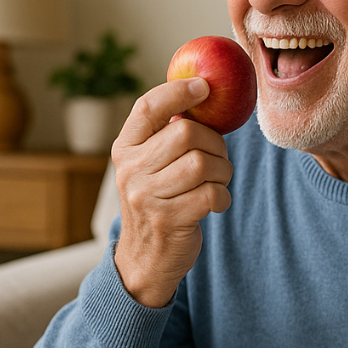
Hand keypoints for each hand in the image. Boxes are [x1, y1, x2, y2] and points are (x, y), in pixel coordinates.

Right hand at [111, 77, 233, 307]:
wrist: (144, 260)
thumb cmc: (158, 202)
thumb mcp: (149, 167)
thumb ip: (166, 136)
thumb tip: (203, 93)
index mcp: (125, 148)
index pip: (148, 107)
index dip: (178, 91)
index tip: (204, 86)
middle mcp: (130, 170)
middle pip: (185, 132)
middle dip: (214, 142)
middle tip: (217, 157)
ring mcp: (146, 196)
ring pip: (202, 162)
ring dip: (222, 171)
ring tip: (216, 181)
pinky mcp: (169, 219)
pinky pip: (212, 193)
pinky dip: (223, 197)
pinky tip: (215, 203)